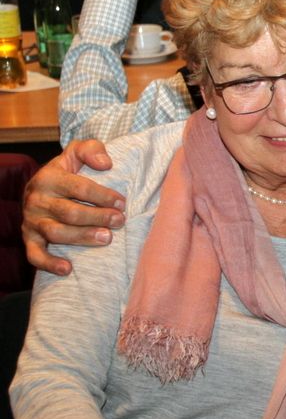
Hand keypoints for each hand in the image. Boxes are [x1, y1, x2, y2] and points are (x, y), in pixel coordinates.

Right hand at [22, 140, 125, 275]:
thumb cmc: (68, 170)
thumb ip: (92, 149)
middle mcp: (37, 200)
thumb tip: (106, 164)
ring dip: (82, 238)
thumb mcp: (77, 152)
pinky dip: (49, 263)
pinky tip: (68, 269)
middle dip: (97, 217)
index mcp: (49, 177)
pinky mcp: (29, 238)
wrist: (42, 186)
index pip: (79, 187)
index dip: (103, 196)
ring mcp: (32, 221)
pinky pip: (34, 255)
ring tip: (106, 239)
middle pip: (70, 212)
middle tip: (120, 221)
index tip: (123, 203)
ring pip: (56, 233)